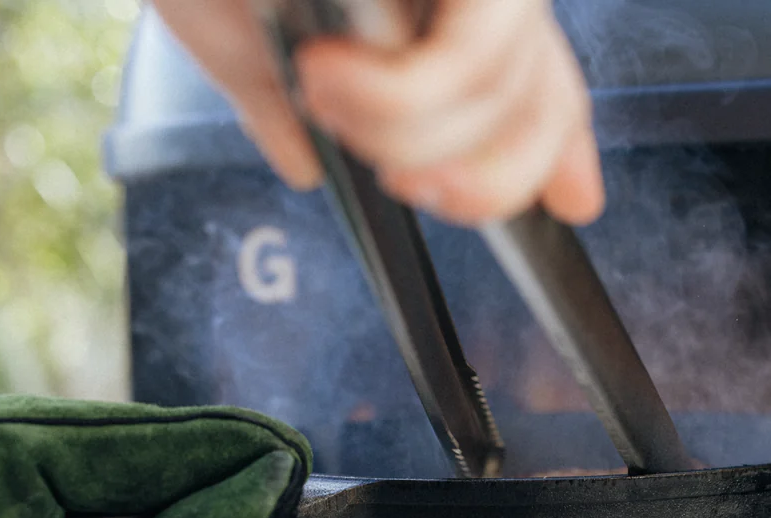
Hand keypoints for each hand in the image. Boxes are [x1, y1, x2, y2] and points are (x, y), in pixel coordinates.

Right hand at [152, 0, 604, 225]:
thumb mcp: (243, 45)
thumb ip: (289, 114)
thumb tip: (308, 167)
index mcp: (428, 2)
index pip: (530, 82)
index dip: (553, 149)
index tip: (572, 200)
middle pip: (538, 103)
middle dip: (477, 182)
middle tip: (401, 181)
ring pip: (498, 93)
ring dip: (396, 131)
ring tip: (320, 87)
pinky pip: (470, 59)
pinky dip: (394, 99)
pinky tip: (327, 71)